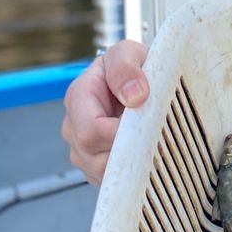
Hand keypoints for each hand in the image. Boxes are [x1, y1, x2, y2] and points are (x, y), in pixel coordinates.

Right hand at [61, 39, 149, 183]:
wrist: (135, 80)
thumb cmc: (131, 66)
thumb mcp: (129, 52)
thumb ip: (127, 67)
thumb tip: (135, 95)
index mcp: (78, 97)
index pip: (90, 130)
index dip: (119, 134)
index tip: (145, 127)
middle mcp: (74, 127)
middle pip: (95, 156)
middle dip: (129, 149)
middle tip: (157, 136)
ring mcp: (83, 151)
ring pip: (104, 172)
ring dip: (132, 161)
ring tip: (152, 141)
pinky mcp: (96, 167)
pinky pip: (112, 179)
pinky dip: (132, 170)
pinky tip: (145, 152)